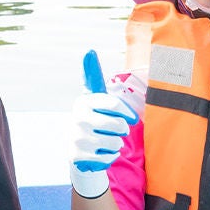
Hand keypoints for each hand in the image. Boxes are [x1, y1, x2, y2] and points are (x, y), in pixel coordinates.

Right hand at [70, 50, 137, 199]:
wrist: (78, 150)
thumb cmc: (94, 119)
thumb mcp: (95, 100)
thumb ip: (93, 76)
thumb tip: (89, 51)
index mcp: (83, 102)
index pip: (114, 104)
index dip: (127, 114)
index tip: (132, 119)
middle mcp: (77, 118)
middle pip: (118, 125)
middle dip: (121, 130)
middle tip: (113, 131)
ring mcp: (77, 138)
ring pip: (115, 143)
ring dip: (116, 145)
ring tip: (104, 143)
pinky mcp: (79, 157)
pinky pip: (109, 158)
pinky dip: (109, 158)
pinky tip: (99, 154)